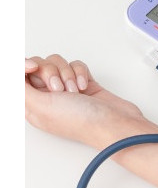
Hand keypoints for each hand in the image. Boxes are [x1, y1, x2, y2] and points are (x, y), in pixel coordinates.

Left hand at [25, 54, 151, 148]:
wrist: (114, 123)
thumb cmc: (81, 122)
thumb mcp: (40, 106)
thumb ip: (19, 88)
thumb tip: (12, 72)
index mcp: (32, 105)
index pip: (18, 76)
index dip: (24, 66)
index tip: (34, 67)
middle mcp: (47, 97)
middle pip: (38, 66)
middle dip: (50, 71)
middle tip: (58, 88)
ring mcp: (66, 89)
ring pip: (58, 63)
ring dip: (67, 73)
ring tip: (74, 90)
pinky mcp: (84, 83)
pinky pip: (76, 66)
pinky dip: (81, 73)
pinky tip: (84, 86)